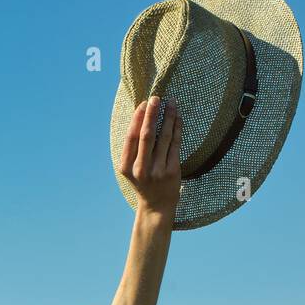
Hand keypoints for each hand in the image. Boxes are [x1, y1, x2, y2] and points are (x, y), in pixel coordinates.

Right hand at [118, 95, 181, 220]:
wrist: (157, 206)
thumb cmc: (144, 182)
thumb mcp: (132, 168)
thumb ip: (134, 149)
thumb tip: (141, 117)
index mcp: (126, 167)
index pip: (132, 137)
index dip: (138, 119)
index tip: (144, 104)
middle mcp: (141, 169)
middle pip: (147, 135)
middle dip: (152, 114)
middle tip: (157, 98)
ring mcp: (157, 171)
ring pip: (164, 137)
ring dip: (168, 117)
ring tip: (171, 103)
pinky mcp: (172, 171)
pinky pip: (175, 144)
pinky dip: (177, 129)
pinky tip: (178, 118)